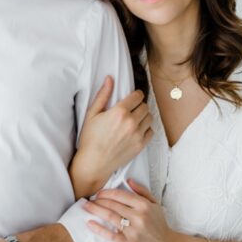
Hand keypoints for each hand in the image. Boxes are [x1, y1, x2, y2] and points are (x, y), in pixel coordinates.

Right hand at [71, 77, 152, 196]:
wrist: (93, 163)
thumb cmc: (90, 139)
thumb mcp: (92, 114)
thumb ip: (103, 95)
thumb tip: (109, 79)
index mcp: (119, 112)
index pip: (138, 96)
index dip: (135, 95)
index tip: (133, 97)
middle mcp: (131, 122)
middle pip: (145, 106)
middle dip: (139, 105)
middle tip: (131, 109)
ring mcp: (137, 135)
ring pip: (149, 118)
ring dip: (143, 117)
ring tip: (134, 120)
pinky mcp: (140, 145)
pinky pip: (151, 132)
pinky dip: (146, 129)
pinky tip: (136, 130)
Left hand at [83, 180, 181, 241]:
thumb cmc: (160, 226)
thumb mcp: (156, 205)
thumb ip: (142, 192)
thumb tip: (128, 180)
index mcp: (144, 205)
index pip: (120, 195)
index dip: (106, 193)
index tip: (98, 193)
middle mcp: (138, 216)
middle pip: (113, 205)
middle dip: (98, 201)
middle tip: (88, 200)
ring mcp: (133, 230)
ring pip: (109, 216)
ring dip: (95, 210)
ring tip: (86, 207)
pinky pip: (110, 234)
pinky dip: (98, 228)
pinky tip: (89, 223)